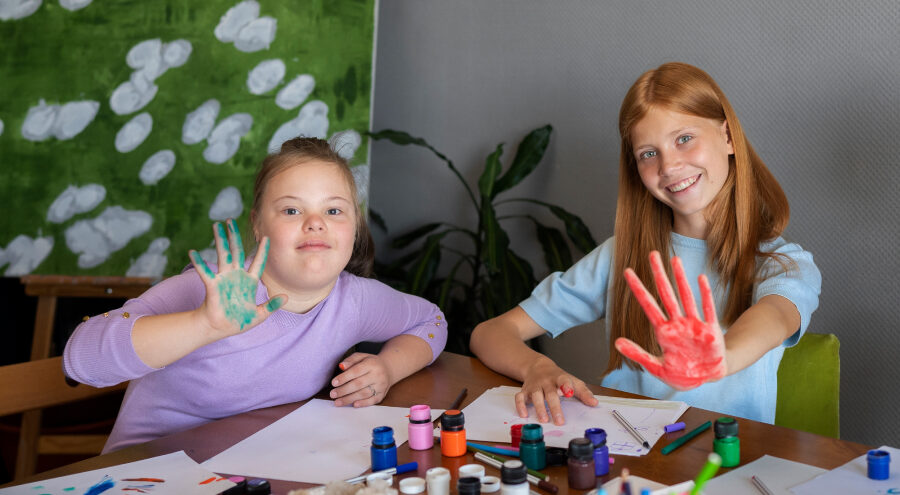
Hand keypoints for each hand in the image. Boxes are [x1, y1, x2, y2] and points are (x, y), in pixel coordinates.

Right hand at [189, 218, 285, 337]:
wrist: (220, 329)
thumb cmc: (239, 322)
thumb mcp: (259, 315)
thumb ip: (272, 306)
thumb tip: (285, 297)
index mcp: (249, 282)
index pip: (258, 262)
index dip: (262, 251)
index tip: (266, 237)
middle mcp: (237, 276)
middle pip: (237, 251)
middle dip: (234, 236)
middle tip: (230, 220)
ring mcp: (224, 278)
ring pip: (223, 255)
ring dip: (220, 240)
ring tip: (217, 225)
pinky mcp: (213, 285)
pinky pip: (205, 272)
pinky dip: (199, 262)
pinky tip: (193, 252)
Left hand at [330, 353, 390, 406]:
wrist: (389, 368)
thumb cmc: (371, 363)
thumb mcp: (362, 356)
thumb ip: (350, 360)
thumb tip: (341, 366)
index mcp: (372, 363)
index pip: (356, 371)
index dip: (344, 377)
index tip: (333, 383)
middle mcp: (378, 375)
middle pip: (359, 384)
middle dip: (344, 390)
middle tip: (332, 394)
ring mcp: (381, 385)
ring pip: (364, 394)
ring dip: (350, 399)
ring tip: (338, 402)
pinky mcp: (383, 394)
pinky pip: (373, 400)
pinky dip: (363, 403)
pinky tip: (353, 405)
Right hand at [514, 357, 597, 424]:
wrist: (538, 366)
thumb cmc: (559, 378)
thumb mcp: (573, 381)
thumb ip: (584, 393)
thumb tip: (594, 403)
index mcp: (560, 378)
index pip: (563, 380)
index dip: (566, 386)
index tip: (569, 392)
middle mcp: (546, 381)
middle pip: (550, 393)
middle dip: (554, 407)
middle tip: (559, 421)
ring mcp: (535, 386)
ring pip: (535, 395)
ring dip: (539, 408)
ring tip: (543, 420)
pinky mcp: (525, 390)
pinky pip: (519, 397)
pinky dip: (520, 406)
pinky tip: (524, 415)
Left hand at [614, 250, 725, 389]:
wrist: (707, 379)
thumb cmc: (681, 373)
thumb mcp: (656, 367)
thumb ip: (638, 354)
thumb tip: (617, 342)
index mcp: (663, 332)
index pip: (647, 305)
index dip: (637, 288)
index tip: (627, 271)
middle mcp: (678, 323)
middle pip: (666, 293)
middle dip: (659, 274)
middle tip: (652, 253)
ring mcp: (694, 325)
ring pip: (686, 296)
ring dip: (680, 278)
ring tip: (674, 259)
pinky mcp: (711, 330)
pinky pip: (707, 309)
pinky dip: (704, 294)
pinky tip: (699, 278)